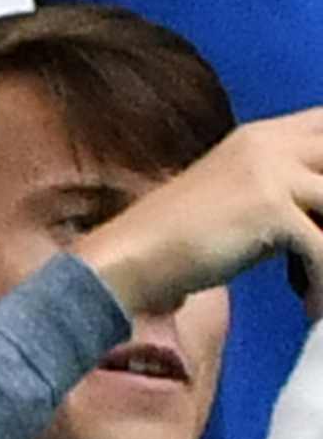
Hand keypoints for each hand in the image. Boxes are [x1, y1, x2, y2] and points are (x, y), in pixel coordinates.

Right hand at [77, 108, 322, 315]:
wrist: (134, 257)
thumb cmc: (183, 237)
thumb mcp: (242, 194)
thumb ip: (289, 189)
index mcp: (263, 135)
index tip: (318, 212)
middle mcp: (269, 141)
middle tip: (319, 247)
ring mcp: (270, 170)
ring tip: (317, 283)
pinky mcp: (270, 206)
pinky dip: (322, 283)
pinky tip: (308, 303)